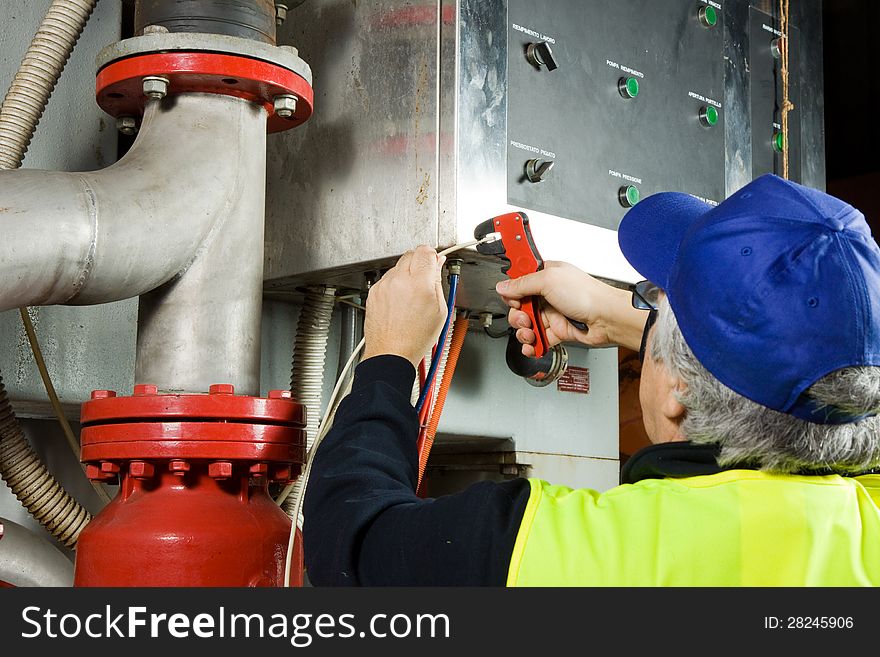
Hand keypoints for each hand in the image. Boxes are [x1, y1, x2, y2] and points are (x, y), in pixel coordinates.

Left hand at [363, 245, 447, 367]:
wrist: (391, 354)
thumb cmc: (415, 338)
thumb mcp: (440, 311)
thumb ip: (438, 282)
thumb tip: (437, 265)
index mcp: (418, 283)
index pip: (425, 251)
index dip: (432, 255)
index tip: (434, 261)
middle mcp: (398, 280)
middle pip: (410, 254)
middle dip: (420, 262)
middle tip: (425, 279)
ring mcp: (383, 286)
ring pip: (397, 266)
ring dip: (407, 274)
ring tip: (413, 297)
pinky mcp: (374, 292)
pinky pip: (387, 279)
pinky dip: (395, 285)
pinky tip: (400, 302)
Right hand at [496, 261, 646, 355]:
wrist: (606, 319)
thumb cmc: (587, 294)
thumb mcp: (549, 280)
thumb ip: (522, 283)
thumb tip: (503, 286)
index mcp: (546, 275)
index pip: (520, 280)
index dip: (512, 289)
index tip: (510, 296)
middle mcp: (548, 293)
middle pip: (519, 305)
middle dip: (517, 315)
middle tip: (524, 318)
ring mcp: (552, 312)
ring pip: (527, 324)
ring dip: (524, 332)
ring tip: (529, 334)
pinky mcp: (557, 330)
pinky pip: (538, 339)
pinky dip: (532, 345)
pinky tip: (532, 346)